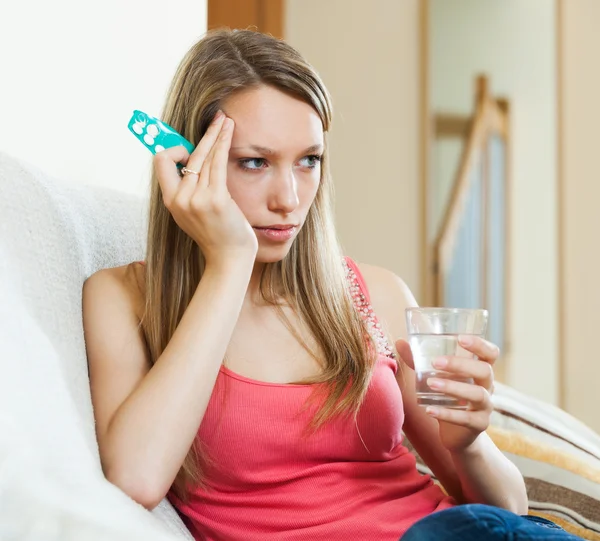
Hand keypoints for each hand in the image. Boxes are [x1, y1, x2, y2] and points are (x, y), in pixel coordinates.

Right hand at [153, 111, 257, 265]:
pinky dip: (222, 143)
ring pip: (203, 155)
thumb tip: (193, 163)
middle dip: (203, 134)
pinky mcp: (215, 199)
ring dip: (216, 134)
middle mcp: (179, 199)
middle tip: (217, 118)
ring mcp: (196, 199)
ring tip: (226, 120)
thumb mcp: (193, 213)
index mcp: (170, 201)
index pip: (161, 162)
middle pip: (186, 154)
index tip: (193, 149)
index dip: (175, 150)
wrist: (229, 258)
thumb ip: (190, 191)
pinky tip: (228, 131)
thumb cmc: (217, 235)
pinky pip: (217, 162)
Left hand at [396, 336, 499, 452]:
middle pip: (484, 371)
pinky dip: (447, 414)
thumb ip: (419, 361)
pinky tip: (429, 409)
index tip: (460, 338)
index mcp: (480, 370)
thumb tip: (399, 342)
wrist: (457, 434)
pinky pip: (466, 419)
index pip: (490, 353)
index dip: (480, 344)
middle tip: (435, 362)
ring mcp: (486, 407)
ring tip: (430, 383)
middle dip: (460, 364)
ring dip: (453, 387)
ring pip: (477, 394)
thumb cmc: (448, 397)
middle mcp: (487, 387)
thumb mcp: (436, 377)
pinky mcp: (479, 425)